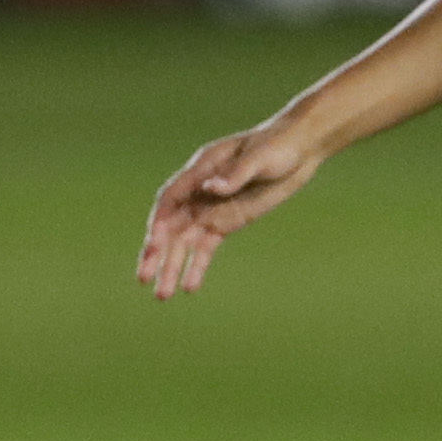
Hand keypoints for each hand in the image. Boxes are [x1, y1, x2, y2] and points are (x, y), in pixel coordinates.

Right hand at [138, 118, 323, 296]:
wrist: (299, 150)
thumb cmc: (277, 145)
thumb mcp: (260, 157)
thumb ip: (235, 174)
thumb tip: (211, 188)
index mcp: (202, 170)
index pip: (171, 199)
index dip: (159, 222)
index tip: (153, 245)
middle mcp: (200, 191)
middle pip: (171, 226)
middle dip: (156, 252)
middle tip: (143, 277)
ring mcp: (211, 209)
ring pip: (184, 242)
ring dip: (172, 266)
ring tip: (163, 295)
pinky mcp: (225, 223)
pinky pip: (206, 248)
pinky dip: (197, 267)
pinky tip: (190, 287)